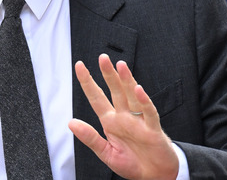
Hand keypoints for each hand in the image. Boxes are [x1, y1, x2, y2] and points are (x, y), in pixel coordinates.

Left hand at [68, 54, 178, 179]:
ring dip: (127, 81)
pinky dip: (144, 101)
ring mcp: (139, 121)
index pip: (97, 97)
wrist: (155, 175)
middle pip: (115, 91)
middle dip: (109, 74)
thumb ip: (90, 138)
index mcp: (111, 122)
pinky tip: (139, 91)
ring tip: (120, 66)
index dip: (88, 82)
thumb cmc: (132, 163)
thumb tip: (71, 122)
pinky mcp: (153, 129)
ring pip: (132, 96)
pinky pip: (148, 112)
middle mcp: (124, 117)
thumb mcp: (106, 153)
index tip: (79, 66)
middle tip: (102, 58)